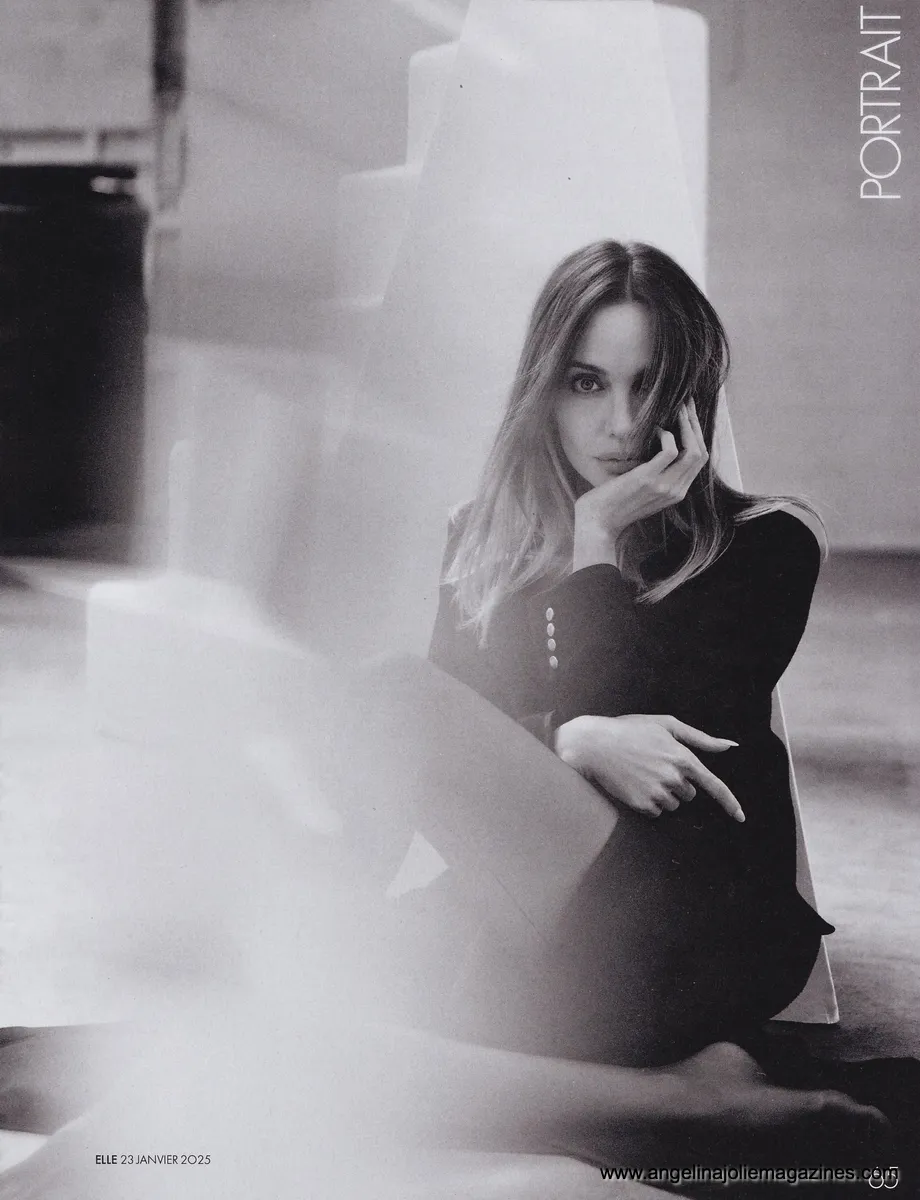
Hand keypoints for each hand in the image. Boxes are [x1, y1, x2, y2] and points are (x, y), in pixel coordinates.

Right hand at [554, 713, 743, 821]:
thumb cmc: (630, 731)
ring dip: (663, 794)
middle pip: (689, 794)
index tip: (740, 817)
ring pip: (673, 804)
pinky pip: (656, 812)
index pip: (714, 785)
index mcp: (683, 758)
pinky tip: (634, 785)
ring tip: (642, 774)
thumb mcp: (666, 725)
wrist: (595, 744)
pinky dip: (648, 803)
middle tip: (654, 766)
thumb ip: (701, 738)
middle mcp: (674, 778)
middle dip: (677, 784)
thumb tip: (730, 745)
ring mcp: (658, 793)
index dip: (730, 803)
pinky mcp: (642, 805)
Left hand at [572, 400, 708, 569]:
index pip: (700, 460)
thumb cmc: (614, 503)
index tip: (689, 415)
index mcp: (677, 492)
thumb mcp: (643, 490)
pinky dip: (667, 434)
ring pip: (693, 450)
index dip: (697, 434)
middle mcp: (675, 491)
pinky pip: (671, 450)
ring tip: (677, 409)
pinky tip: (655, 427)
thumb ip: (657, 474)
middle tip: (686, 404)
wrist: (597, 523)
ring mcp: (663, 486)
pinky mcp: (648, 479)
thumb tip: (660, 448)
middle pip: (701, 452)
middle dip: (695, 425)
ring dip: (687, 425)